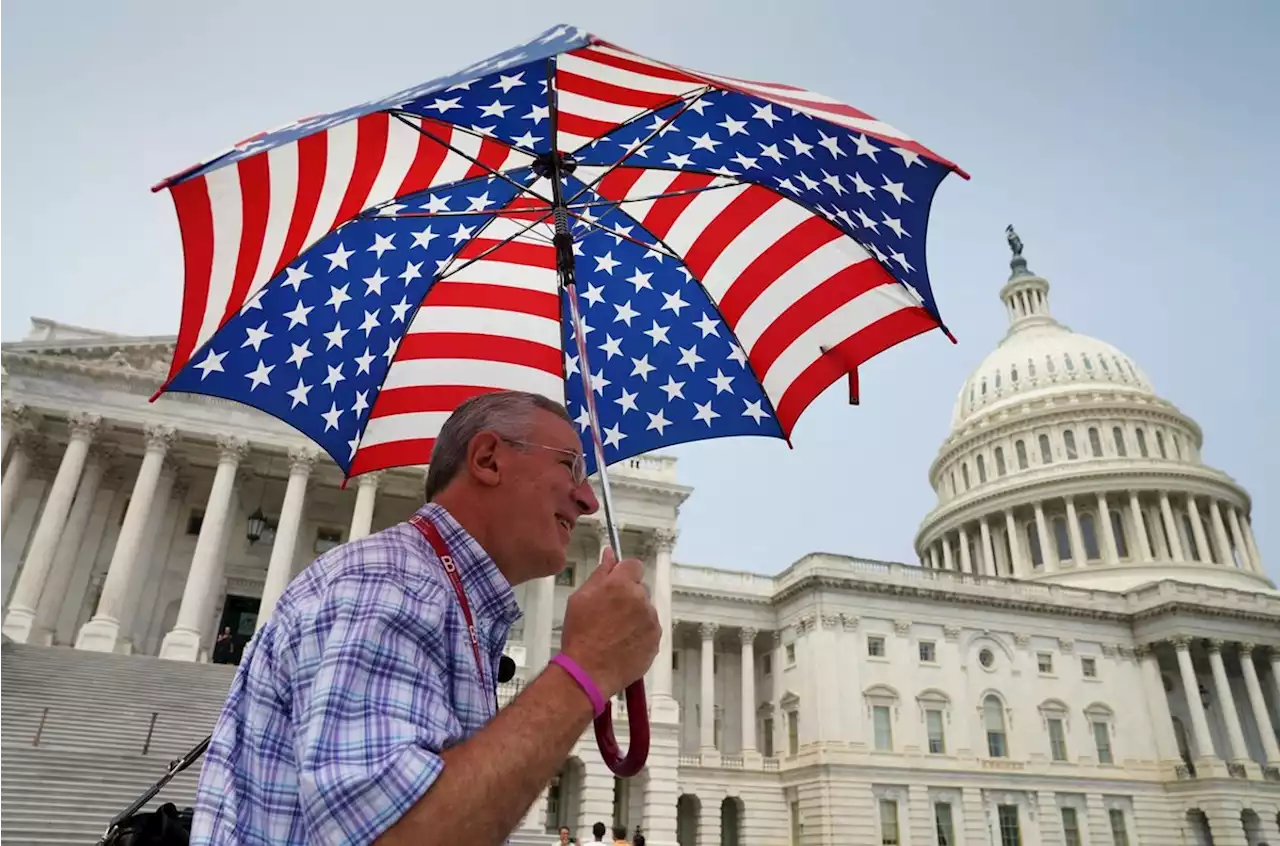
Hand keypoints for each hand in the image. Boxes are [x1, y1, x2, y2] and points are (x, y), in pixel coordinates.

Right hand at [558, 545, 660, 699]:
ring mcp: (651, 622)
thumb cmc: (580, 635)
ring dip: (635, 616)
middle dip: (628, 596)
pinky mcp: (656, 641)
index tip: (616, 582)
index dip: (624, 573)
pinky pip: (650, 630)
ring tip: (614, 632)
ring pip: (646, 610)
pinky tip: (622, 643)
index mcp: (621, 585)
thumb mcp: (581, 597)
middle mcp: (641, 601)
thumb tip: (609, 555)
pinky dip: (640, 634)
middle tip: (609, 612)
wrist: (587, 671)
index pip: (634, 565)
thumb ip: (600, 573)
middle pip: (640, 589)